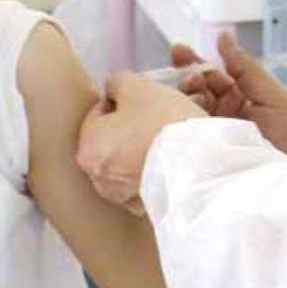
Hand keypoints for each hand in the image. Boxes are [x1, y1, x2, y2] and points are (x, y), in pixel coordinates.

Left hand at [76, 72, 204, 206]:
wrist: (199, 165)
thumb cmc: (163, 125)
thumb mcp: (137, 87)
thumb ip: (117, 82)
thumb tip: (114, 88)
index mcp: (87, 149)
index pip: (99, 113)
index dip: (123, 100)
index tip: (143, 99)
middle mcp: (99, 179)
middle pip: (114, 139)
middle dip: (134, 124)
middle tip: (158, 113)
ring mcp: (124, 196)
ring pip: (131, 159)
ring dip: (145, 145)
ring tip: (170, 132)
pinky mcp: (148, 205)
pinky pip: (148, 178)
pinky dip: (156, 167)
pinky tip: (173, 155)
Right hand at [171, 32, 286, 159]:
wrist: (286, 183)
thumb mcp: (273, 97)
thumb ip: (246, 68)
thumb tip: (223, 35)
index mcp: (240, 98)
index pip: (213, 75)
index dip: (196, 62)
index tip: (179, 52)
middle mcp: (222, 114)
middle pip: (196, 89)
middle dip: (187, 76)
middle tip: (187, 77)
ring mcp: (209, 133)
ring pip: (186, 107)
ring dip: (184, 95)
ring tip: (189, 92)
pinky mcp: (199, 152)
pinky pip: (184, 130)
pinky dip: (178, 117)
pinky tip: (178, 109)